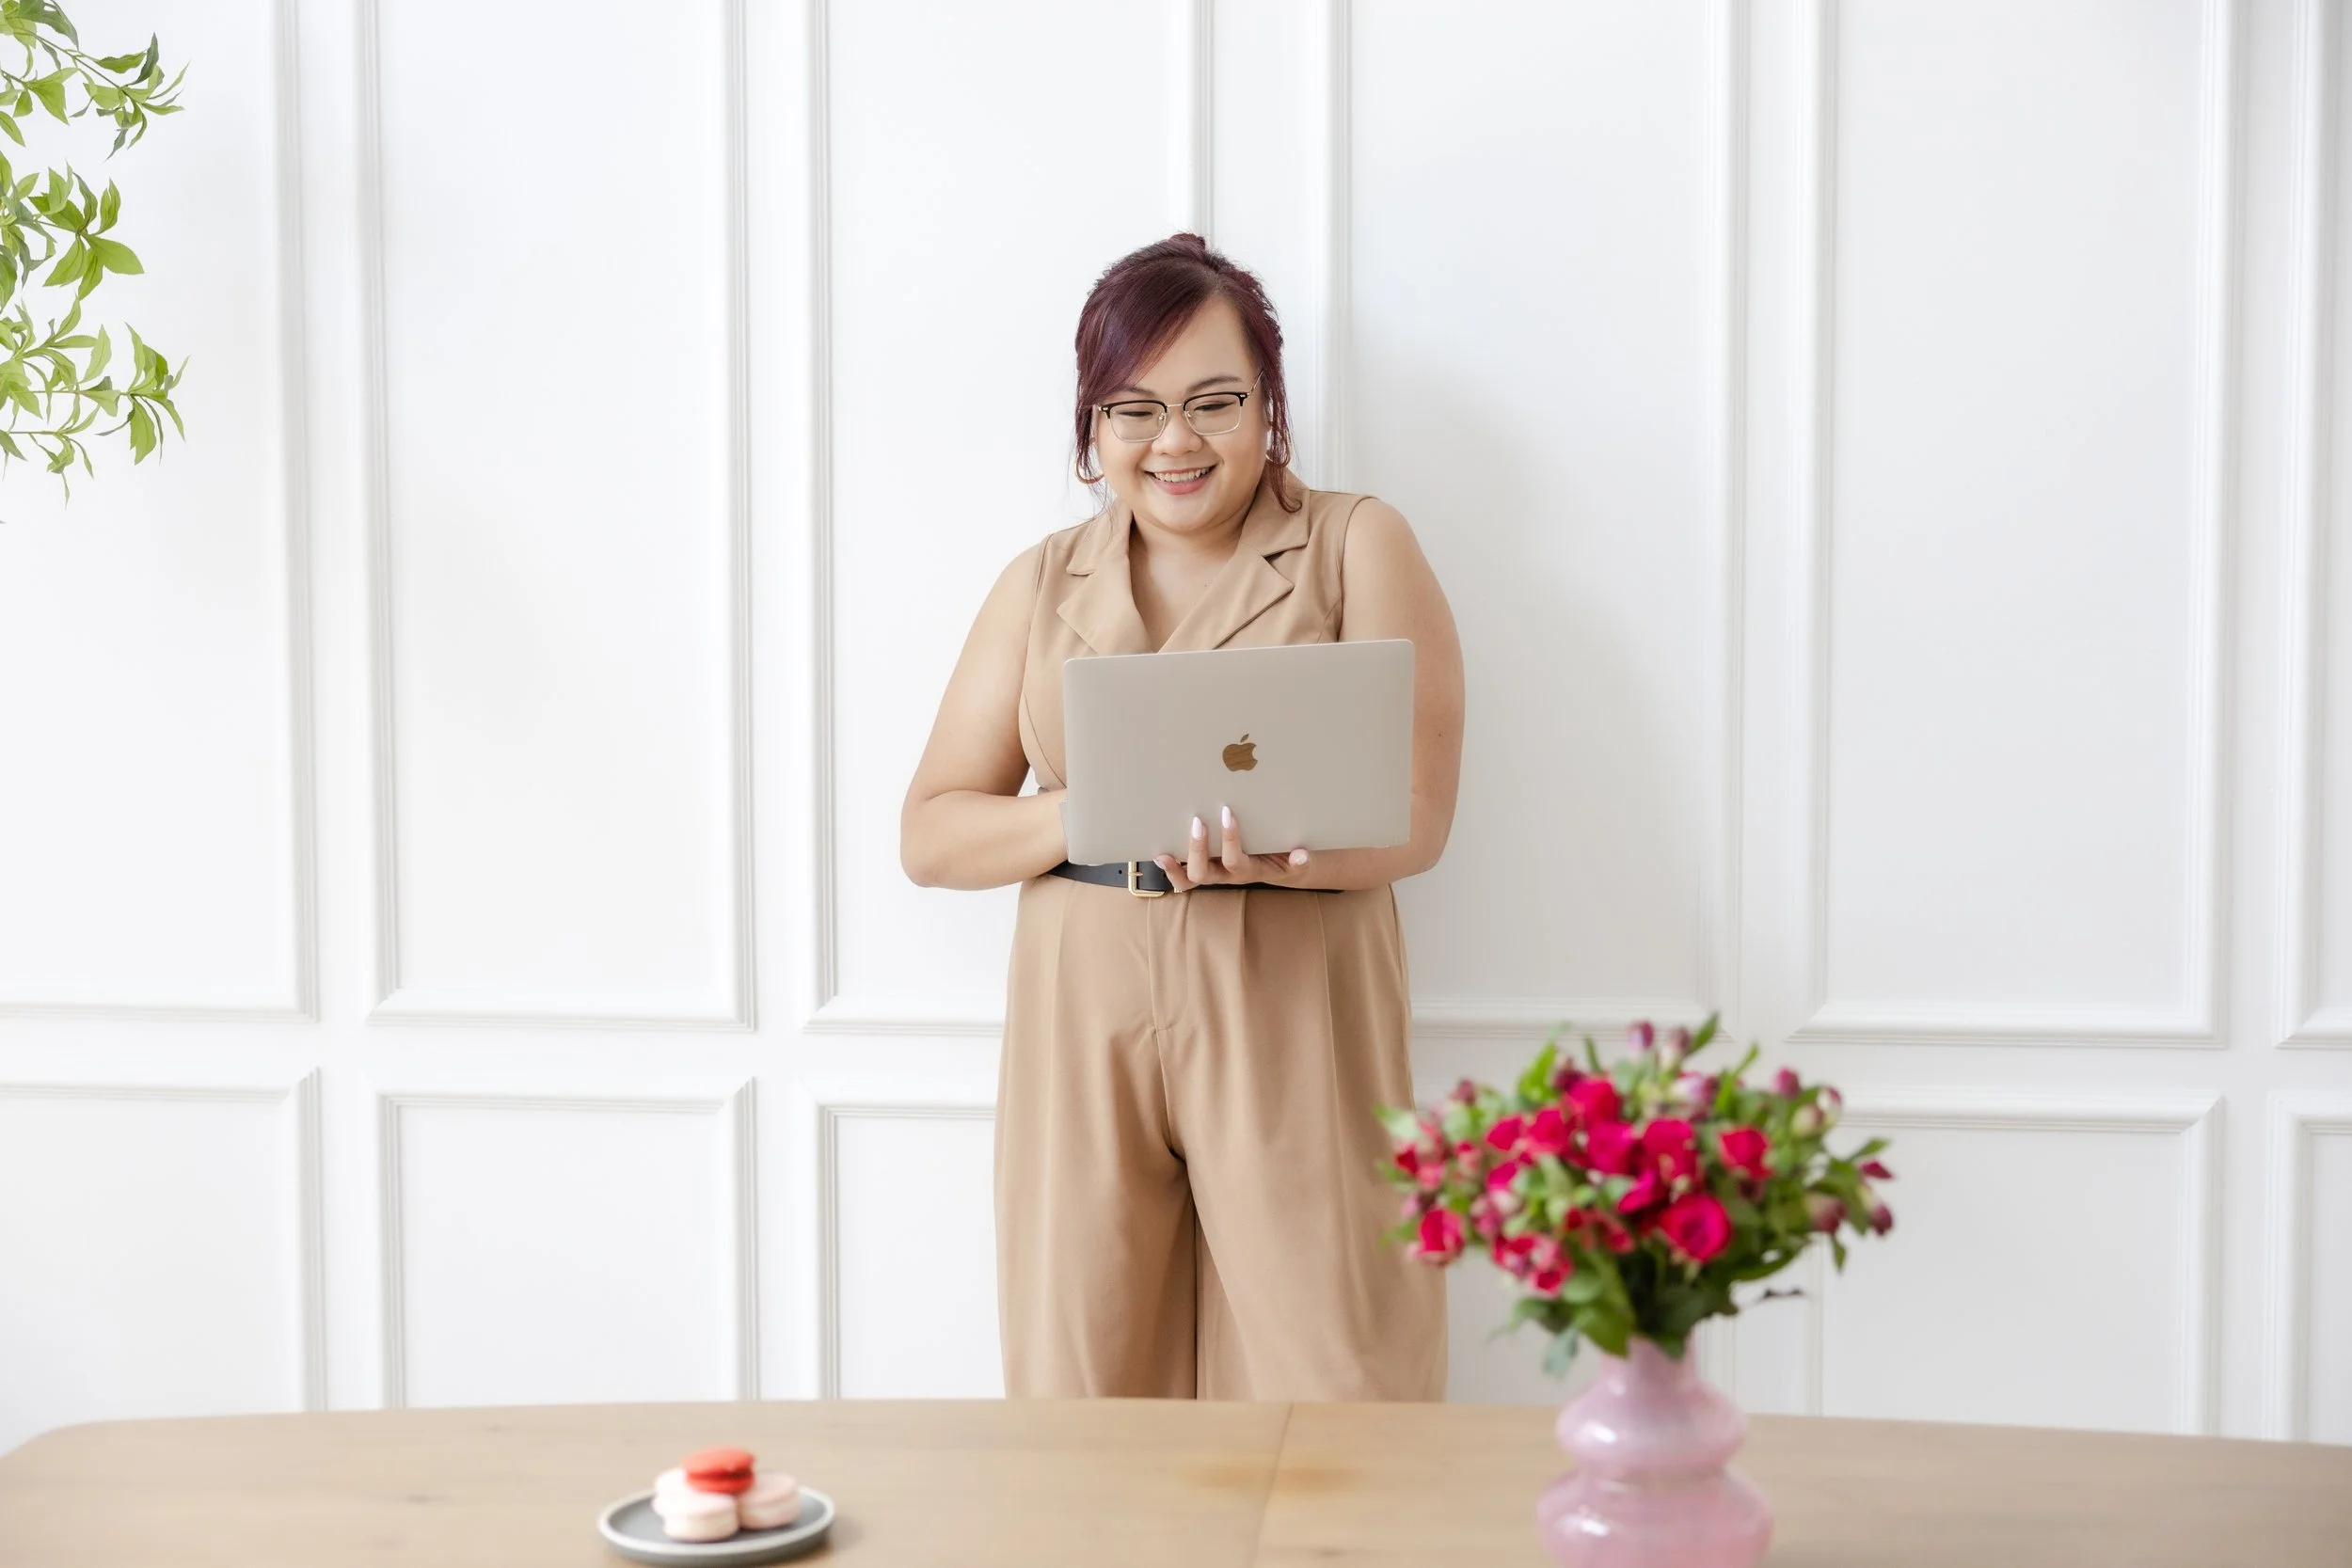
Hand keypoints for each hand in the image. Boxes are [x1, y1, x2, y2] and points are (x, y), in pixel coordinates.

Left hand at [1154, 805, 1312, 890]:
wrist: (1285, 867)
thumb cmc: (1287, 857)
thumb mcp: (1297, 860)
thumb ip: (1299, 861)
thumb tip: (1302, 856)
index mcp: (1248, 871)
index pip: (1235, 861)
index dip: (1230, 841)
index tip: (1227, 814)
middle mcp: (1227, 876)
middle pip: (1204, 873)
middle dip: (1197, 849)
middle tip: (1197, 821)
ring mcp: (1214, 874)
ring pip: (1189, 880)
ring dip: (1175, 868)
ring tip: (1162, 854)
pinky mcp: (1204, 869)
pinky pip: (1183, 877)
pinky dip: (1171, 869)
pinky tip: (1159, 855)